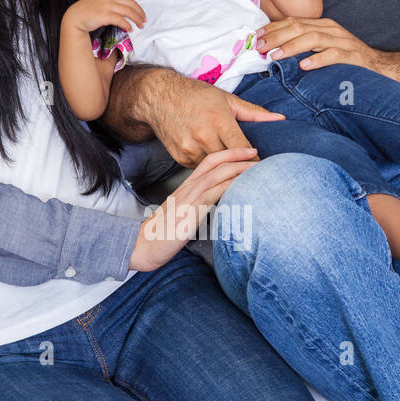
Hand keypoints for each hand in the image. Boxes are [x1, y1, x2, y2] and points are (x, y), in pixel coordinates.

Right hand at [63, 0, 153, 36]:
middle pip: (131, 3)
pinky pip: (121, 20)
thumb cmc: (88, 10)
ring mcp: (107, 5)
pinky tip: (130, 29)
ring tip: (140, 25)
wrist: (75, 16)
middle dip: (140, 12)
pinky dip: (127, 25)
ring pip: (128, 12)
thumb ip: (112, 0)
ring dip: (137, 19)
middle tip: (144, 19)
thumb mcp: (101, 0)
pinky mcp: (105, 15)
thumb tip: (124, 7)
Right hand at [129, 146, 258, 270]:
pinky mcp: (189, 214)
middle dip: (237, 155)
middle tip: (257, 153)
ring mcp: (187, 200)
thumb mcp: (183, 216)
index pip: (208, 163)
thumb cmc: (162, 236)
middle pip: (214, 163)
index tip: (246, 152)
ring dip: (238, 169)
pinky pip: (212, 195)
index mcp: (185, 188)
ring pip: (216, 175)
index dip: (228, 154)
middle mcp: (187, 189)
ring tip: (257, 166)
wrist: (142, 247)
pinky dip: (229, 187)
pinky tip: (243, 186)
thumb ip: (199, 208)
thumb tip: (219, 207)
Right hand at [135, 68, 284, 165]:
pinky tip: (215, 164)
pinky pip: (201, 168)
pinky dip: (210, 166)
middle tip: (256, 172)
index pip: (244, 148)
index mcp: (219, 120)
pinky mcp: (180, 157)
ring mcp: (190, 149)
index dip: (255, 158)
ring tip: (237, 170)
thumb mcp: (226, 99)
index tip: (264, 164)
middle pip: (231, 161)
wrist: (159, 97)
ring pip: (216, 168)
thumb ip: (254, 112)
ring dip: (226, 169)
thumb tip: (280, 119)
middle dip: (243, 166)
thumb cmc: (195, 95)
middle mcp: (204, 136)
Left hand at [255, 16, 378, 70]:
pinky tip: (304, 66)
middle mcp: (331, 29)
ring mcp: (343, 41)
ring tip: (275, 56)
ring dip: (291, 47)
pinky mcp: (352, 56)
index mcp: (322, 25)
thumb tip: (274, 52)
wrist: (381, 67)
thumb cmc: (347, 61)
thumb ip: (303, 46)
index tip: (256, 38)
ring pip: (313, 38)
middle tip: (260, 47)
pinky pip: (333, 55)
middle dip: (276, 36)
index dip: (273, 28)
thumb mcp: (323, 48)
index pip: (293, 21)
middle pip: (299, 27)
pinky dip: (317, 59)